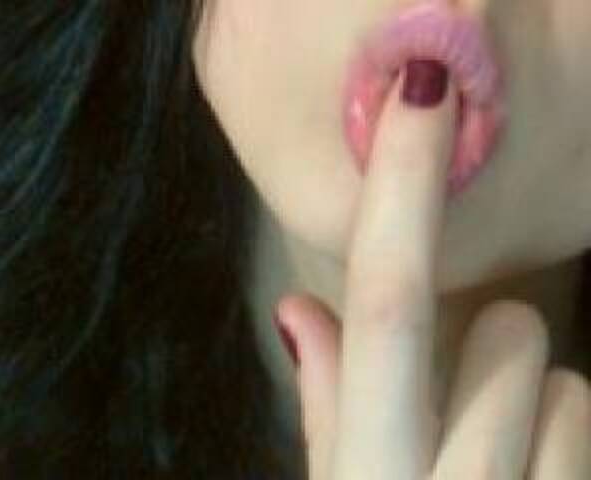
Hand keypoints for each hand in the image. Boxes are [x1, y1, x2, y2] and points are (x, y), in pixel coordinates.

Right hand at [274, 69, 590, 478]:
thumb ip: (324, 409)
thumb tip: (300, 306)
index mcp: (372, 476)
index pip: (388, 307)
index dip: (402, 194)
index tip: (422, 94)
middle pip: (515, 337)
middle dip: (499, 346)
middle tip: (470, 406)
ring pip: (575, 389)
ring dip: (541, 410)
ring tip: (504, 468)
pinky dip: (567, 447)